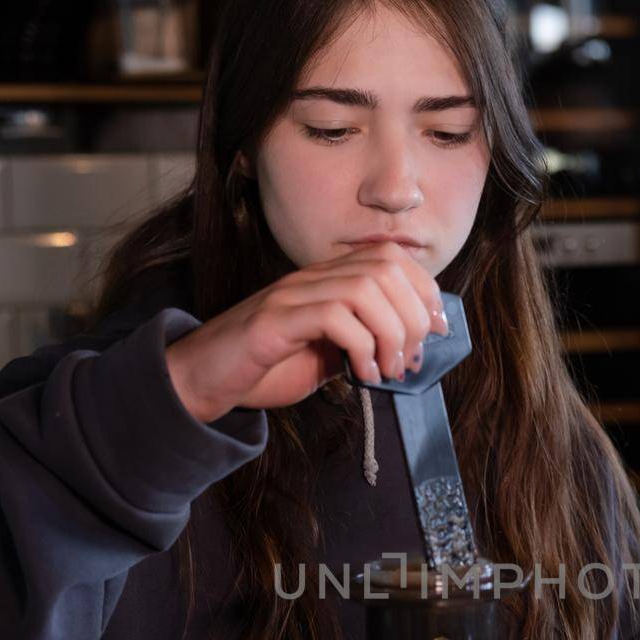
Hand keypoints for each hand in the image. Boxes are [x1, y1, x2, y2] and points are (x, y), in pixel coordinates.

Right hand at [164, 240, 449, 424]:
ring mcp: (290, 295)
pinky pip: (334, 316)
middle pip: (384, 268)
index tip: (437, 328)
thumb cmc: (264, 370)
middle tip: (410, 359)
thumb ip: (360, 344)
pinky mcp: (273, 321)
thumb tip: (406, 350)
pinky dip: (361, 347)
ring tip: (389, 370)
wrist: (202, 381)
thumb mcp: (326, 357)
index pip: (389, 258)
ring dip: (391, 333)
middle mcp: (310, 278)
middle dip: (413, 315)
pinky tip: (362, 374)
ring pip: (364, 288)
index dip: (424, 289)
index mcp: (325, 281)